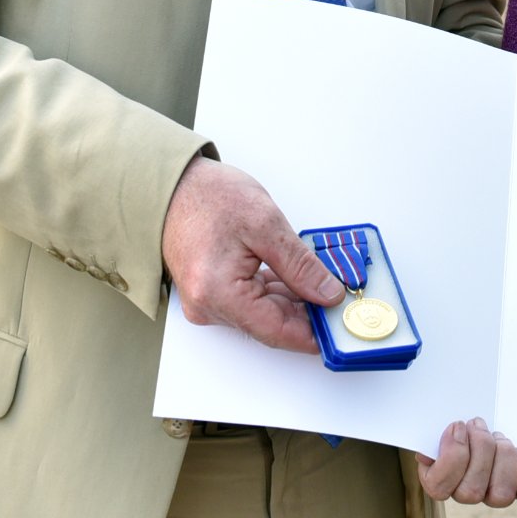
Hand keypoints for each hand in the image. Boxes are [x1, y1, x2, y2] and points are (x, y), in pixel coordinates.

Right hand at [160, 154, 341, 353]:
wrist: (172, 185)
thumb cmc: (207, 197)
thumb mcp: (265, 224)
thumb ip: (300, 265)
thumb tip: (328, 294)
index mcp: (218, 293)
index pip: (277, 331)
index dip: (314, 333)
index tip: (341, 328)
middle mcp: (208, 306)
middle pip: (271, 324)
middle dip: (309, 314)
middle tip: (344, 302)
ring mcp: (208, 301)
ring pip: (264, 313)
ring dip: (296, 301)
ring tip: (327, 285)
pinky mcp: (212, 292)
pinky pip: (252, 302)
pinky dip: (278, 292)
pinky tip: (300, 280)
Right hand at [417, 417, 516, 508]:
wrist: (482, 425)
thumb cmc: (460, 427)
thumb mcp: (440, 426)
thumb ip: (430, 435)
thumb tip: (428, 453)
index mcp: (440, 480)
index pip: (438, 488)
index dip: (451, 456)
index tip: (457, 426)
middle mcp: (468, 493)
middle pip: (472, 490)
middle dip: (479, 448)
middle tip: (478, 425)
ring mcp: (496, 494)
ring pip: (502, 493)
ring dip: (502, 455)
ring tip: (498, 437)